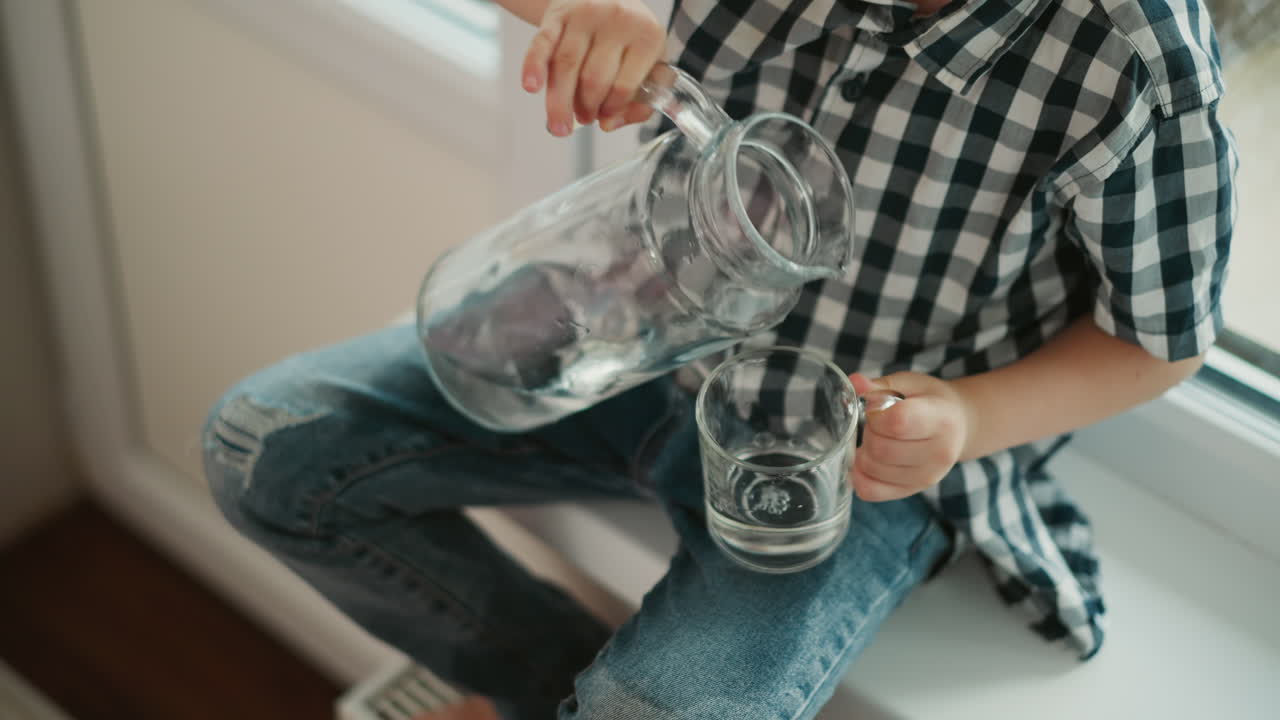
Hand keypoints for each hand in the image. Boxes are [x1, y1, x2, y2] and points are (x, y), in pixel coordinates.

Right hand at [521, 0, 665, 135]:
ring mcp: (586, 16)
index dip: (611, 109)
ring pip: (566, 67)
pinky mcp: (558, 15)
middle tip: (582, 119)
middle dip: (585, 108)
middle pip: (593, 79)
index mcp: (647, 37)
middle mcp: (618, 21)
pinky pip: (542, 43)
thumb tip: (609, 124)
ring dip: (559, 102)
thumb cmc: (629, 40)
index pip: (624, 87)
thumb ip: (640, 103)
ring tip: (558, 125)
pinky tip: (531, 87)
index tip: (604, 118)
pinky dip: (533, 66)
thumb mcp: (650, 66)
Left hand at [847, 372, 974, 501]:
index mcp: (942, 420)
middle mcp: (939, 454)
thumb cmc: (930, 401)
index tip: (879, 408)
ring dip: (864, 451)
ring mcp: (927, 477)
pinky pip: (870, 490)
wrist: (958, 427)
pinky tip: (867, 459)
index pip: (897, 423)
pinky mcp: (911, 491)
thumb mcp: (910, 384)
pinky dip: (859, 475)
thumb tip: (854, 382)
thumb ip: (880, 385)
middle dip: (869, 432)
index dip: (876, 414)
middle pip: (880, 449)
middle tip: (877, 424)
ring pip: (872, 469)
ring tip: (879, 439)